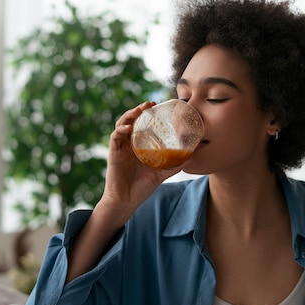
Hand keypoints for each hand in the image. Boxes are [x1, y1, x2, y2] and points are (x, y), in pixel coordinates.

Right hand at [97, 101, 181, 221]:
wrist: (127, 201)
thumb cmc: (141, 188)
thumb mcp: (161, 174)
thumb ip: (173, 166)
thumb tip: (190, 158)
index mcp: (139, 146)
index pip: (142, 124)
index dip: (147, 114)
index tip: (157, 105)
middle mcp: (129, 144)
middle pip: (132, 120)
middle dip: (139, 109)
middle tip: (150, 104)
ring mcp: (121, 147)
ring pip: (122, 124)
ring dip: (129, 115)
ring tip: (139, 110)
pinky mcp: (114, 153)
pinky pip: (115, 137)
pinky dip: (121, 129)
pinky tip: (128, 127)